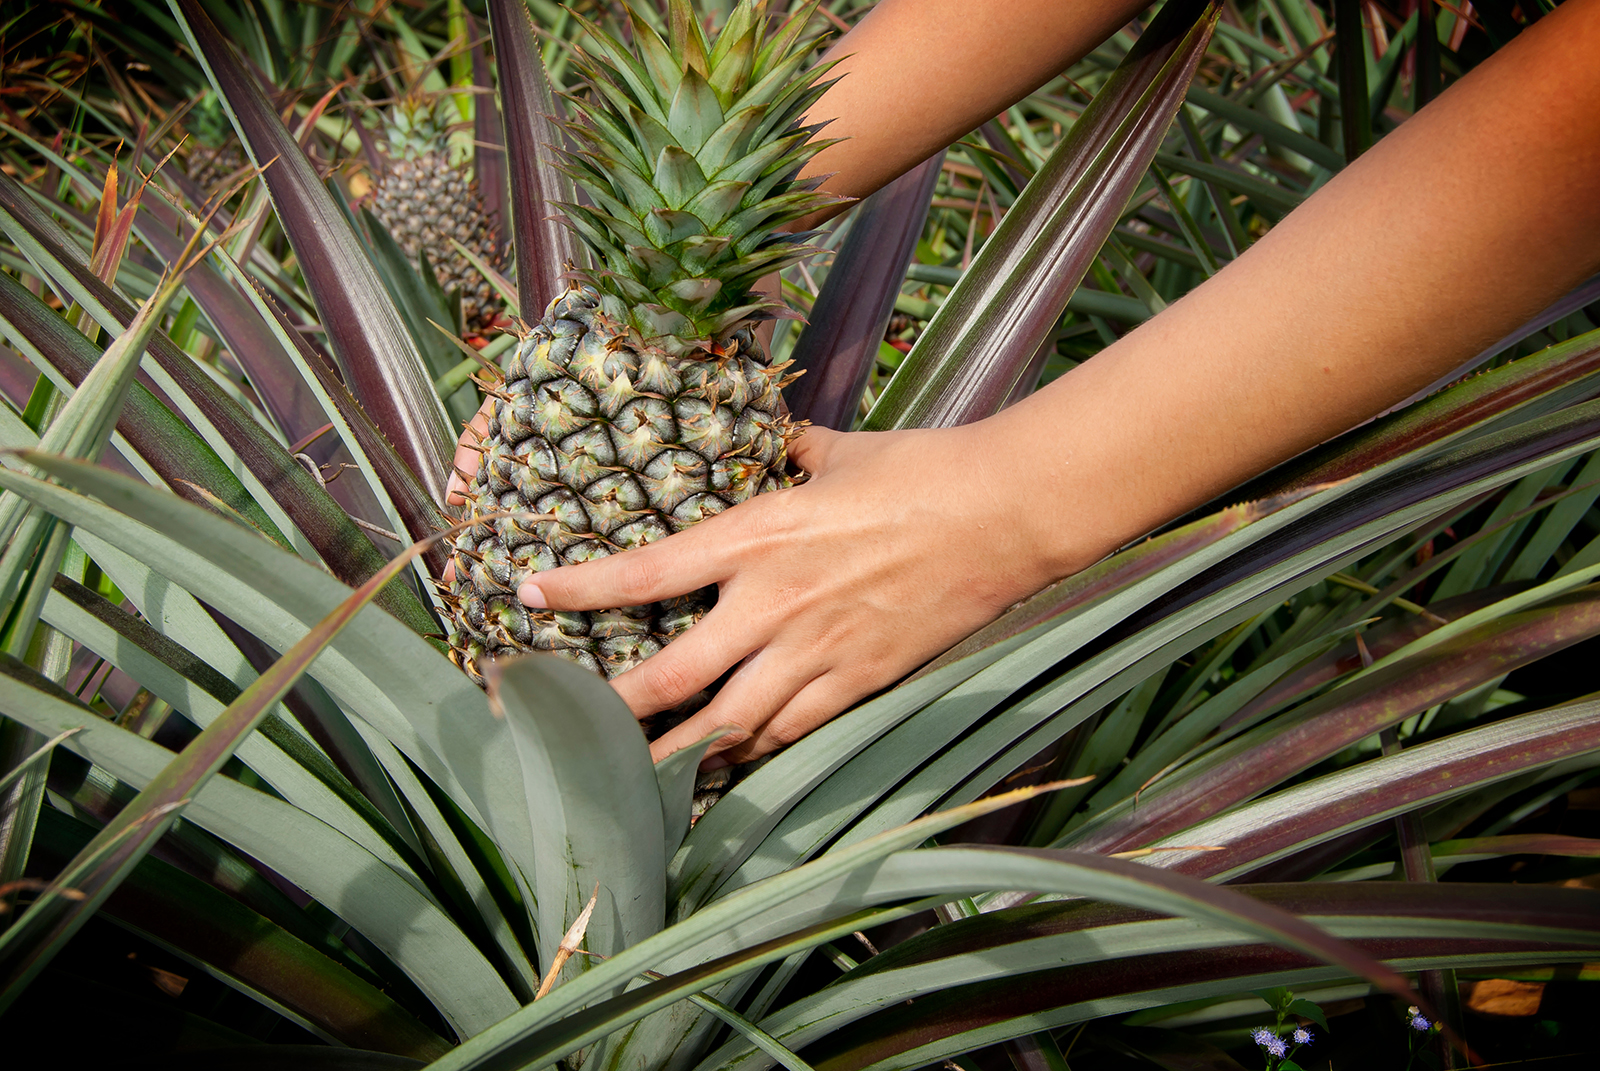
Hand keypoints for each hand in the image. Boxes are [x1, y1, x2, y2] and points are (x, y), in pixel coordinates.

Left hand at [517, 423, 1077, 765]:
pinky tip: (727, 763)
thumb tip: (765, 434)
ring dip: (674, 754)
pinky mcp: (860, 683)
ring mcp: (818, 651)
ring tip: (631, 774)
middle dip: (611, 709)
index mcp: (757, 535)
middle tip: (567, 727)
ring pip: (726, 726)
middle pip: (670, 677)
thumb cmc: (923, 470)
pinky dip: (752, 753)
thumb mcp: (839, 450)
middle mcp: (773, 603)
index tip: (529, 595)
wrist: (1006, 514)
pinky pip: (790, 733)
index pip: (645, 571)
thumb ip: (787, 450)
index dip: (578, 589)